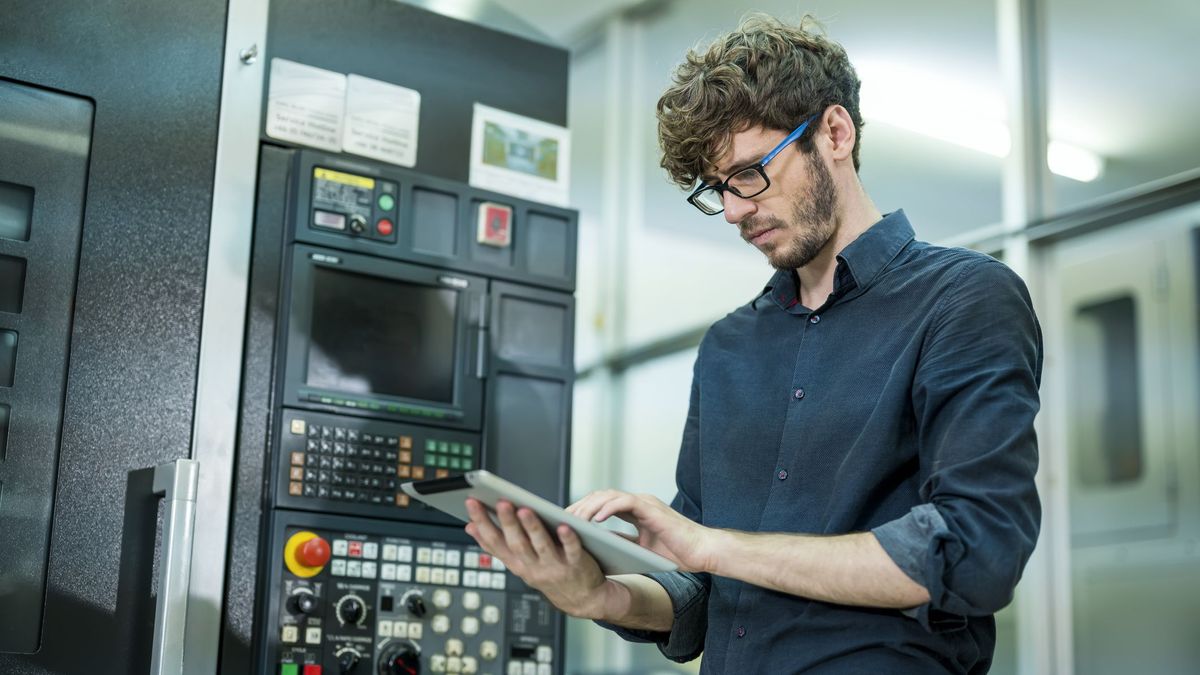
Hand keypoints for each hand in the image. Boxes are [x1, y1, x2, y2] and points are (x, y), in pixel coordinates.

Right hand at [463, 498, 621, 619]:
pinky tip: (564, 526)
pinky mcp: (576, 564)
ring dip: (532, 529)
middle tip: (500, 502)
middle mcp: (533, 567)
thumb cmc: (548, 574)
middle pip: (517, 544)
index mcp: (517, 564)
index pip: (495, 543)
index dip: (482, 524)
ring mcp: (555, 567)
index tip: (471, 502)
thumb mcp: (518, 564)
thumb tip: (470, 527)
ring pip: (542, 546)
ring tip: (524, 509)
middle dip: (507, 523)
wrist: (582, 599)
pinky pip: (572, 551)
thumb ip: (496, 546)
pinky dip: (568, 539)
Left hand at [567, 490, 717, 572]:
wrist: (702, 553)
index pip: (603, 503)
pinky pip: (625, 502)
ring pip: (609, 496)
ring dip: (589, 507)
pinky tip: (596, 521)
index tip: (567, 521)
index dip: (583, 510)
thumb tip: (599, 544)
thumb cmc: (677, 553)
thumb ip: (622, 541)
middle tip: (563, 520)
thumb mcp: (641, 549)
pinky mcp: (652, 509)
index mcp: (636, 510)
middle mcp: (638, 502)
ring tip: (575, 520)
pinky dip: (608, 509)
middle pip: (601, 496)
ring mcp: (645, 503)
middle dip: (580, 506)